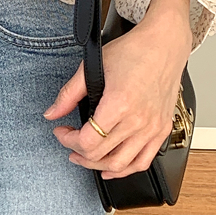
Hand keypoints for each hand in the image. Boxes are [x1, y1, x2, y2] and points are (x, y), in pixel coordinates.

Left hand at [43, 0, 193, 178]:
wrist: (164, 45)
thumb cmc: (133, 51)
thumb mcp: (92, 67)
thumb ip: (68, 94)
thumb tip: (52, 113)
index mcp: (120, 104)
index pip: (87, 141)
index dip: (67, 140)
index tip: (61, 131)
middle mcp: (138, 120)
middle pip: (101, 155)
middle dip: (78, 153)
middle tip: (69, 142)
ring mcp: (152, 127)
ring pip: (121, 164)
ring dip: (98, 166)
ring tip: (84, 157)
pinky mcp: (162, 129)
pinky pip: (143, 161)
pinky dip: (125, 169)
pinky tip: (112, 167)